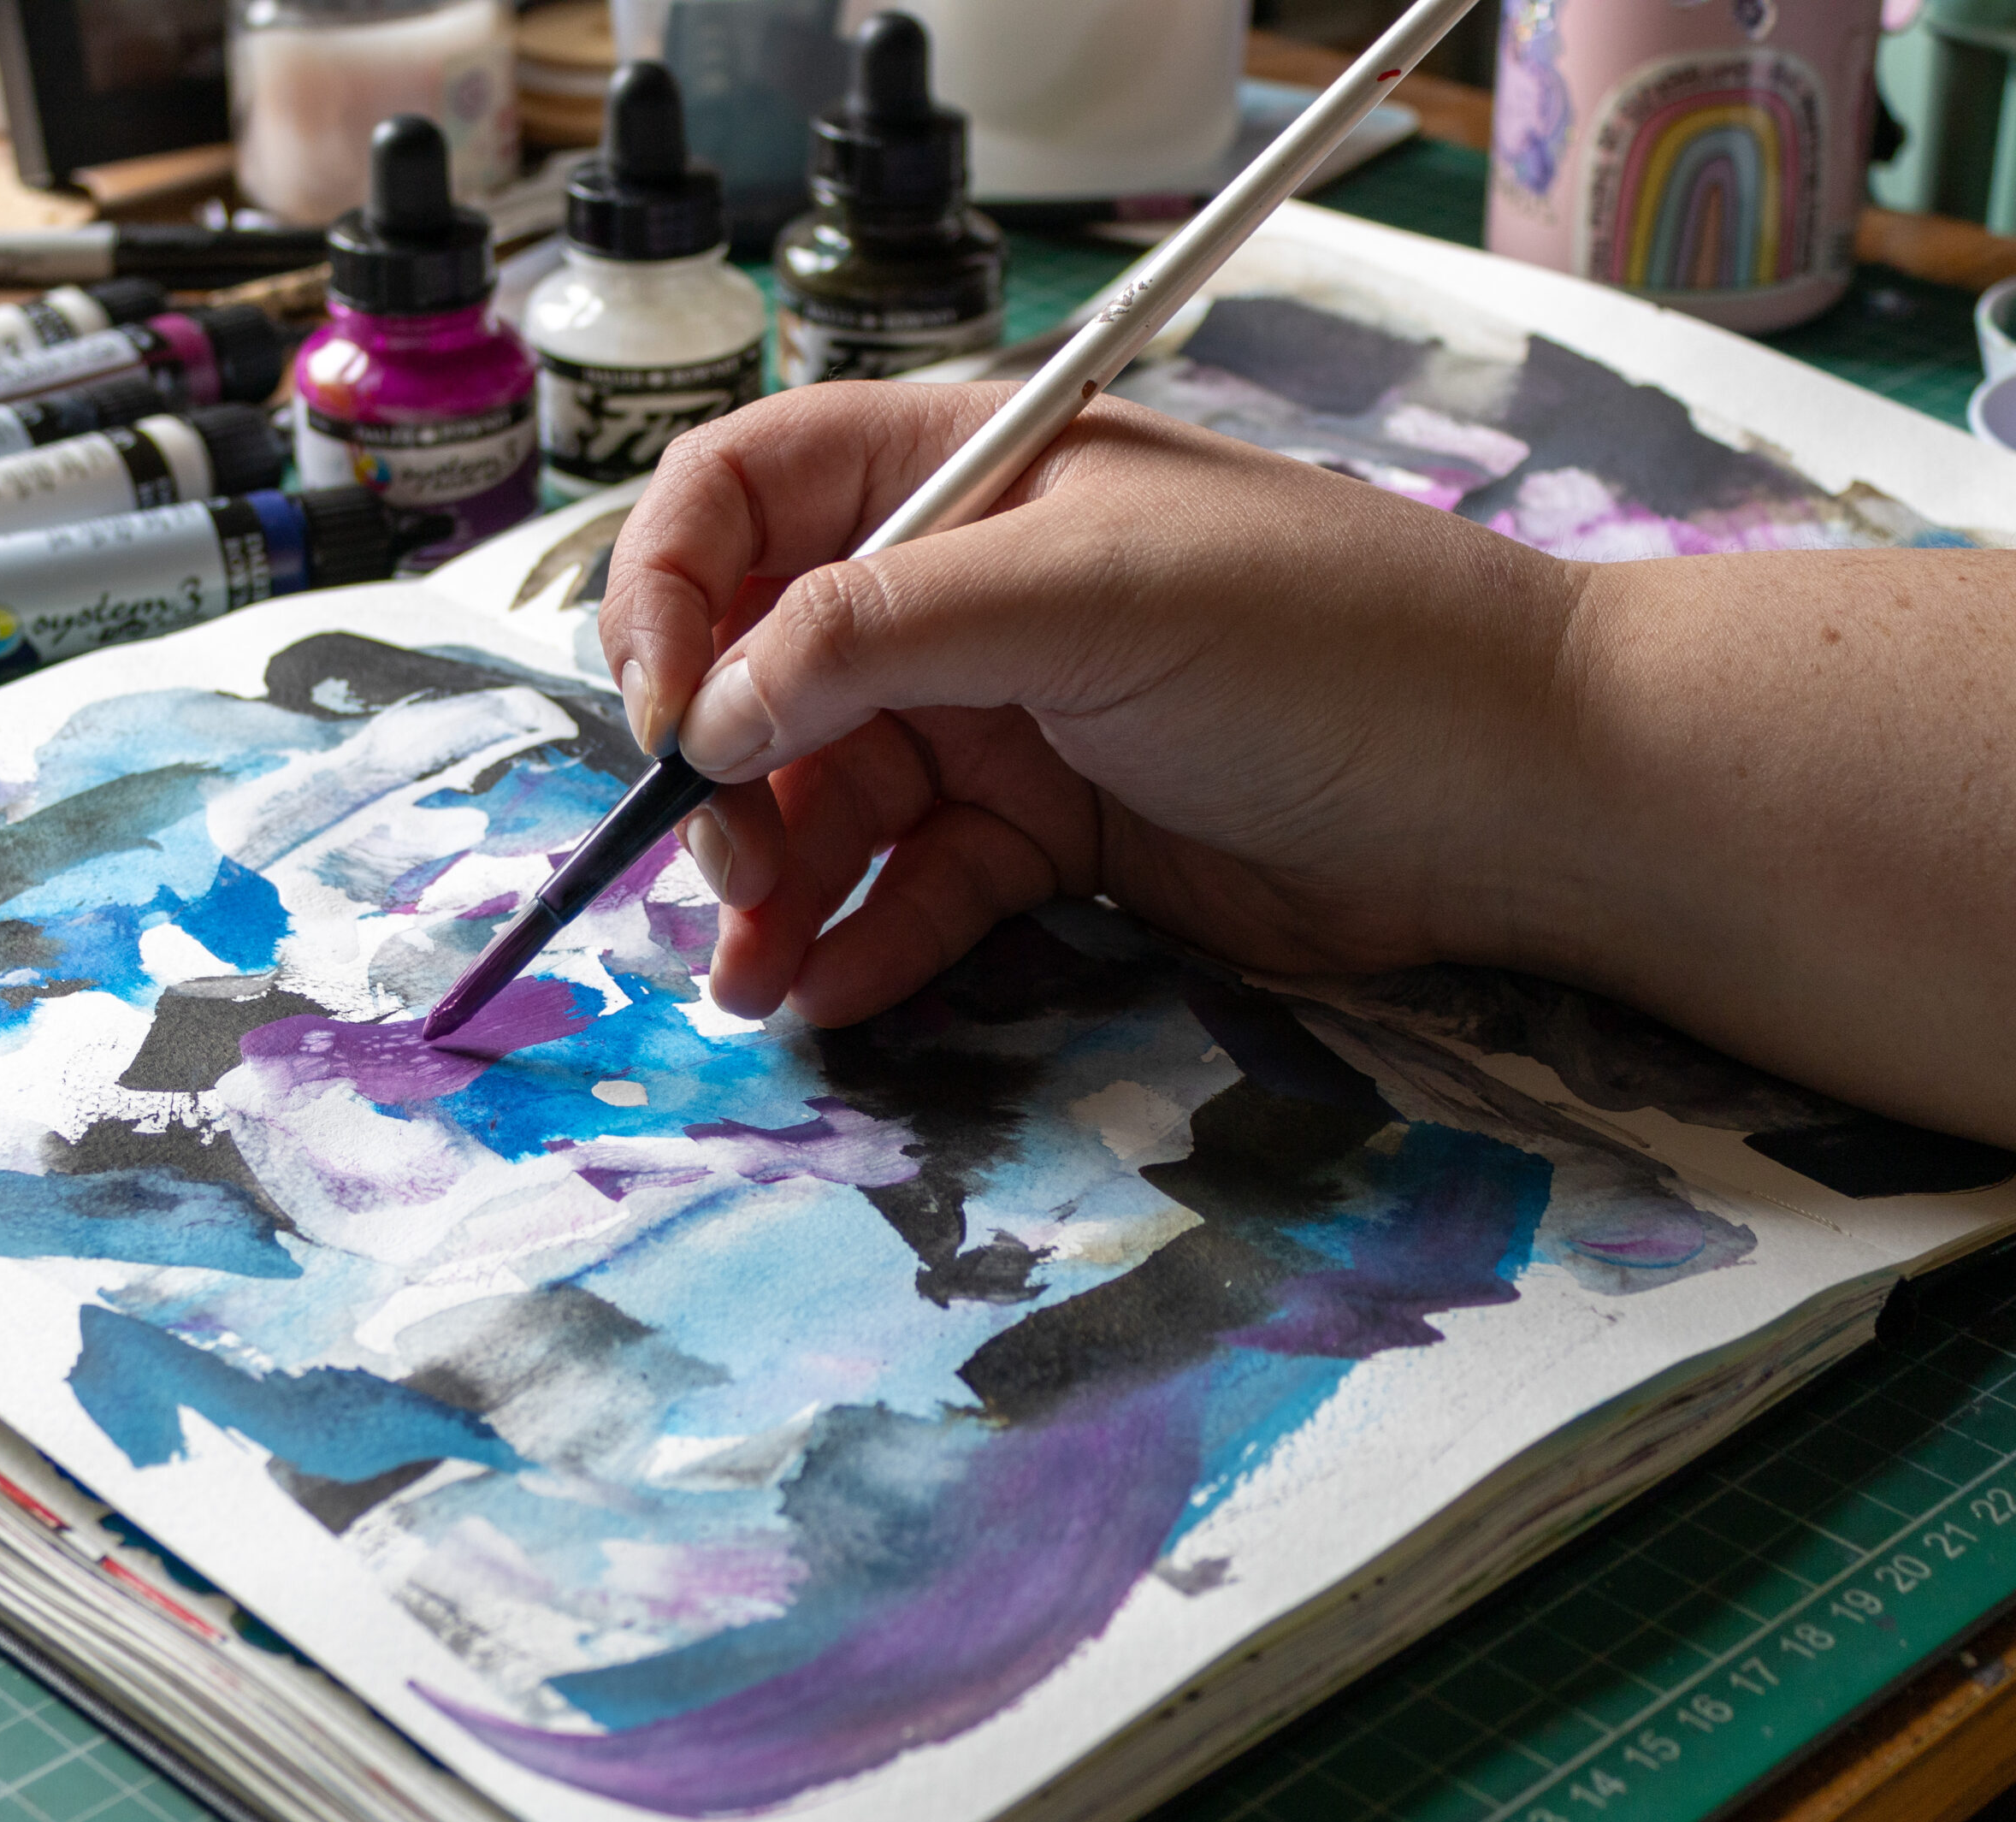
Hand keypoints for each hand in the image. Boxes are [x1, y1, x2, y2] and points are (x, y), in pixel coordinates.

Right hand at [600, 380, 1585, 1025]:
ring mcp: (1009, 721)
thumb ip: (879, 633)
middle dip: (728, 782)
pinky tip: (839, 991)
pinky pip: (925, 886)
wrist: (1509, 792)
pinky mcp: (1053, 835)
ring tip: (756, 980)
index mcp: (963, 478)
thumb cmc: (1322, 638)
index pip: (746, 502)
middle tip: (734, 877)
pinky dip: (875, 939)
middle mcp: (967, 595)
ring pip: (839, 801)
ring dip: (782, 889)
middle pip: (772, 677)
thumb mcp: (1085, 598)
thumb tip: (706, 711)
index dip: (670, 600)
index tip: (665, 721)